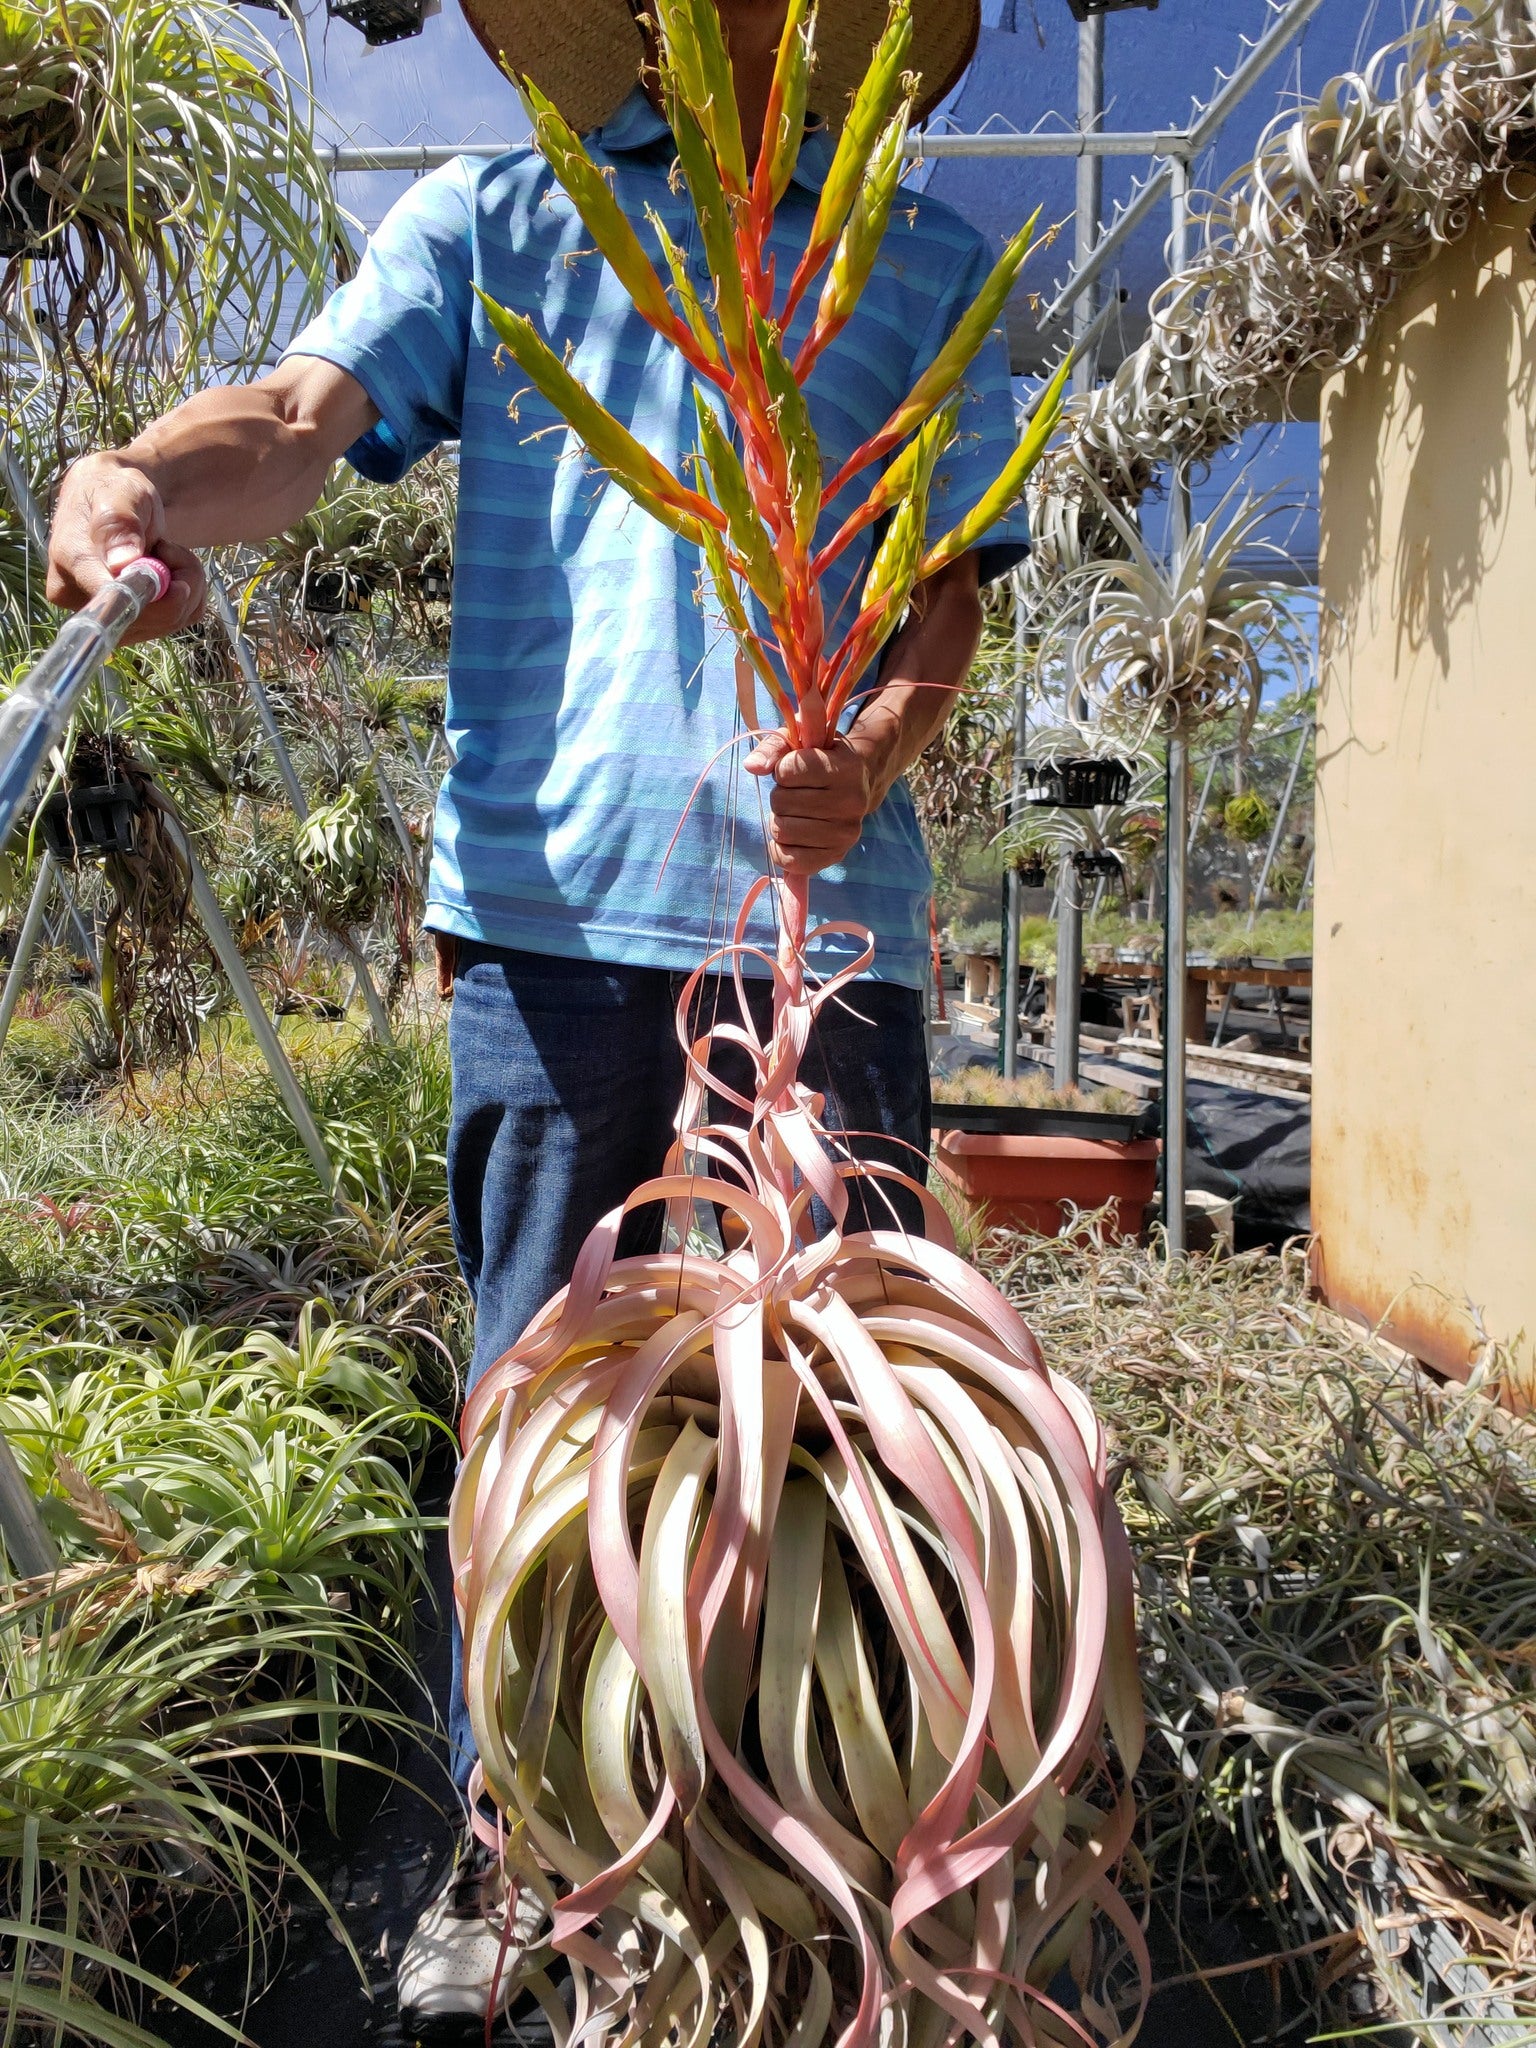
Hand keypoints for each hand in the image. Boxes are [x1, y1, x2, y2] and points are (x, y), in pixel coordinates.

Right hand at [47, 452, 204, 642]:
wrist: (116, 503)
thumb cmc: (113, 492)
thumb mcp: (117, 493)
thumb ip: (118, 523)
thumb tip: (120, 563)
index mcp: (69, 566)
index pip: (109, 602)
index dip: (149, 593)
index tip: (171, 565)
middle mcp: (80, 601)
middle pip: (145, 618)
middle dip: (176, 583)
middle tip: (171, 546)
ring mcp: (109, 617)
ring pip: (169, 621)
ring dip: (187, 585)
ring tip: (168, 551)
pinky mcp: (136, 624)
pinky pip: (181, 620)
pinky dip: (190, 595)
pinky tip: (172, 569)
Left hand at [744, 722, 894, 877]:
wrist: (860, 781)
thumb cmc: (822, 758)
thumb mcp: (801, 741)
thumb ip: (773, 748)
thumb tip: (752, 766)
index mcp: (846, 769)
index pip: (786, 772)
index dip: (782, 770)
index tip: (798, 770)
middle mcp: (852, 803)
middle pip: (781, 803)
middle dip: (780, 796)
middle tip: (798, 793)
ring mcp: (846, 834)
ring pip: (782, 831)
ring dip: (780, 820)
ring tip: (798, 812)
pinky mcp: (837, 856)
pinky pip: (790, 861)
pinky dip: (781, 849)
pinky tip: (792, 836)